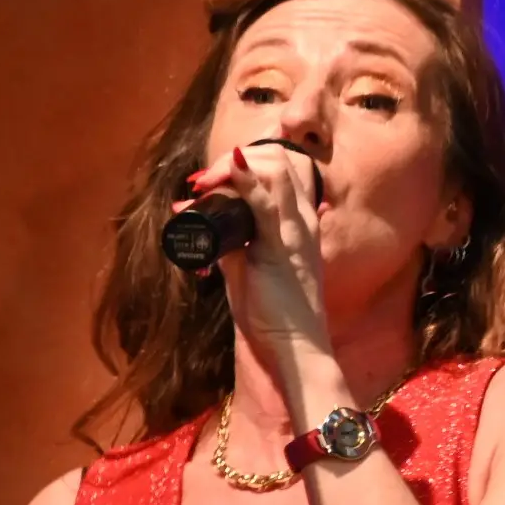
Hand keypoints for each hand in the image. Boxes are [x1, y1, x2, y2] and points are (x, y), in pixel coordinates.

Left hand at [175, 138, 331, 359]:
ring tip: (206, 183)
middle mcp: (303, 220)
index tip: (213, 181)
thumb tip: (201, 226)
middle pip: (281, 158)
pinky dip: (247, 180)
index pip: (284, 168)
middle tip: (204, 181)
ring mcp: (296, 230)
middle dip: (238, 157)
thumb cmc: (275, 313)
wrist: (294, 347)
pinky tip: (231, 169)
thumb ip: (231, 246)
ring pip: (277, 168)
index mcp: (300, 223)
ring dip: (235, 166)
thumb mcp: (247, 271)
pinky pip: (268, 202)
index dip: (248, 160)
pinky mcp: (282, 245)